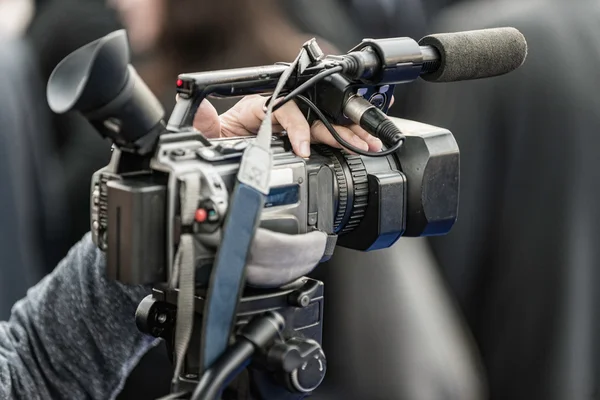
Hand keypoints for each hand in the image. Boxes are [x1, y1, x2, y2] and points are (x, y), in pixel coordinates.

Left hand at [191, 95, 383, 157]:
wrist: (225, 156)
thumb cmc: (221, 141)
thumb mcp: (211, 135)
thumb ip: (205, 124)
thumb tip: (200, 108)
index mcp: (259, 107)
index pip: (285, 109)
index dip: (297, 127)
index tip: (303, 148)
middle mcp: (280, 113)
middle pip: (313, 114)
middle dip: (337, 128)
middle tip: (356, 141)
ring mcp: (292, 125)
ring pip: (323, 125)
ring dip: (347, 134)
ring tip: (367, 144)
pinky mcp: (300, 138)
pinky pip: (323, 137)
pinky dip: (343, 141)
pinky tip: (360, 147)